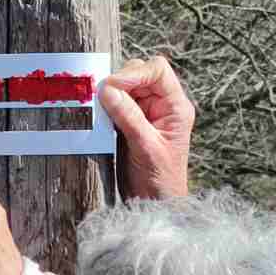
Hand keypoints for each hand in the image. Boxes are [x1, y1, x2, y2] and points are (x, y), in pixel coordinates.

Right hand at [101, 56, 193, 199]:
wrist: (155, 203)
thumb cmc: (160, 180)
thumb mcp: (145, 148)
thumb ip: (129, 117)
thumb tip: (107, 89)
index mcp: (176, 107)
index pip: (158, 71)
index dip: (134, 73)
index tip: (112, 86)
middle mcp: (163, 104)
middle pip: (139, 73)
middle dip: (119, 83)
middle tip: (101, 99)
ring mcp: (146, 111)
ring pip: (124, 86)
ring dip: (110, 94)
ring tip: (100, 112)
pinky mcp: (131, 121)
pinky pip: (115, 103)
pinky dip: (105, 106)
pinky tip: (99, 118)